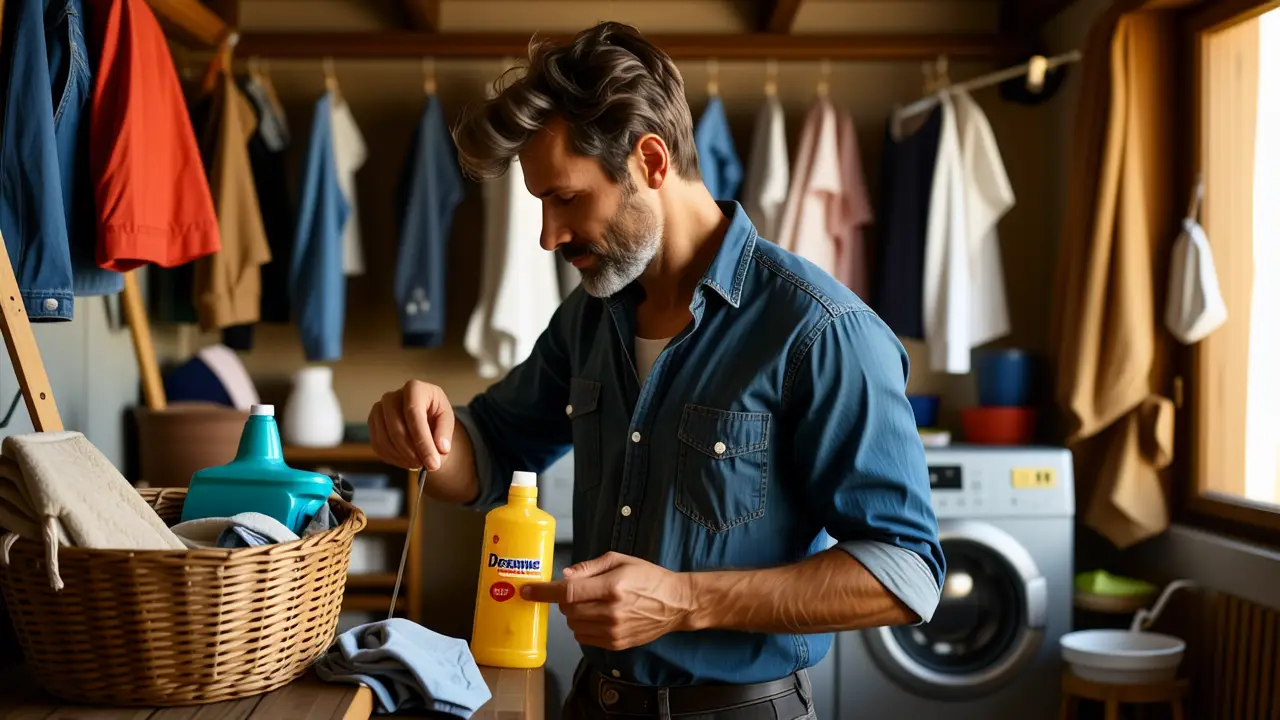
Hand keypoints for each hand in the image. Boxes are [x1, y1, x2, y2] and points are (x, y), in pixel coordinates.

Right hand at [368, 380, 454, 471]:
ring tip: (418, 464)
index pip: (414, 414)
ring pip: (384, 439)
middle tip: (427, 466)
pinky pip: (378, 445)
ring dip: (402, 457)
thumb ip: (445, 433)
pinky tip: (407, 461)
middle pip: (396, 428)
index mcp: (414, 388)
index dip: (423, 441)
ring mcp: (378, 409)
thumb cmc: (434, 412)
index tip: (433, 462)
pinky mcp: (372, 423)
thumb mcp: (446, 418)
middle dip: (412, 452)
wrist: (420, 412)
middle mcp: (392, 396)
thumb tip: (441, 449)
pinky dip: (393, 458)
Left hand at [521, 552, 695, 650]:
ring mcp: (613, 631)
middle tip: (577, 591)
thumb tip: (565, 575)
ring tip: (592, 603)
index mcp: (612, 587)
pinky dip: (583, 626)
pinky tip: (597, 616)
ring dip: (573, 614)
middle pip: (567, 610)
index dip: (544, 592)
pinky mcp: (616, 644)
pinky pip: (584, 638)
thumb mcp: (620, 560)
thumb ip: (589, 568)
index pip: (568, 592)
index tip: (527, 591)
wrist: (676, 604)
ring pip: (573, 625)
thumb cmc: (649, 577)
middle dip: (564, 600)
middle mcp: (611, 612)